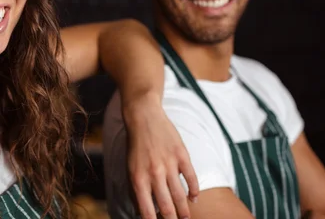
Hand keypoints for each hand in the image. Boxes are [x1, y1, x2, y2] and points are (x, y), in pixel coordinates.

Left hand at [123, 94, 198, 218]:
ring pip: (180, 196)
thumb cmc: (135, 144)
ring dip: (185, 211)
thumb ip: (136, 189)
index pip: (147, 210)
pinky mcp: (181, 155)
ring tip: (187, 218)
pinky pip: (191, 177)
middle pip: (166, 207)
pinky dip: (194, 190)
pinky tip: (194, 198)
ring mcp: (169, 164)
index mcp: (138, 179)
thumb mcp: (130, 167)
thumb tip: (141, 210)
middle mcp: (154, 174)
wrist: (144, 117)